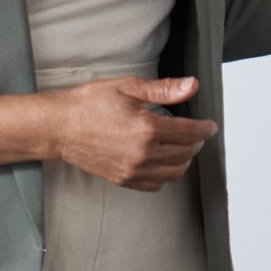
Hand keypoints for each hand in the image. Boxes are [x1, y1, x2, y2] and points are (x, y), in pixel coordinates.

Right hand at [49, 75, 216, 191]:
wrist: (60, 127)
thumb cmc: (89, 104)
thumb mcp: (128, 87)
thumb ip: (163, 89)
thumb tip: (191, 86)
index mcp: (147, 128)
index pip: (189, 132)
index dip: (204, 129)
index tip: (209, 126)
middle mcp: (143, 153)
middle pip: (186, 153)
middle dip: (196, 143)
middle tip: (196, 133)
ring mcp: (133, 170)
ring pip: (174, 173)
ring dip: (184, 160)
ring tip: (182, 147)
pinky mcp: (123, 180)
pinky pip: (155, 185)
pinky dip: (165, 175)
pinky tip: (162, 161)